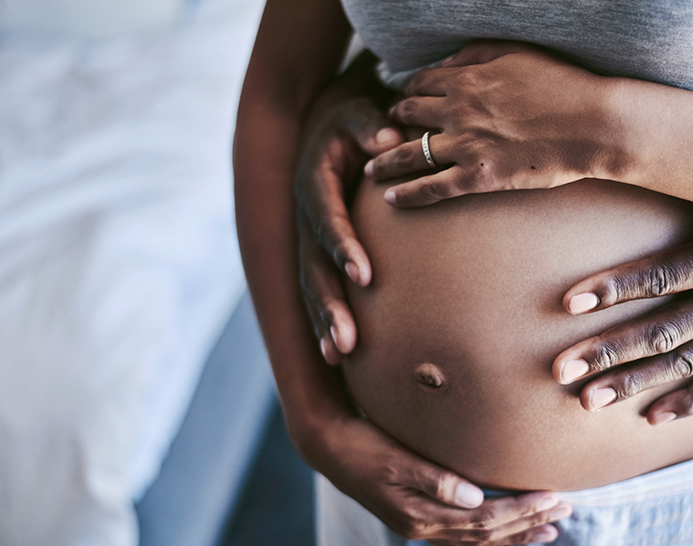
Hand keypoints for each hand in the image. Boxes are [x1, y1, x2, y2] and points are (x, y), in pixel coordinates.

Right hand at [295, 54, 403, 363]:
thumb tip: (386, 138)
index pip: (327, 218)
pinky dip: (324, 318)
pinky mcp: (316, 249)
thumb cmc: (353, 117)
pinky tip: (336, 355)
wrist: (327, 121)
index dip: (342, 246)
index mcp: (315, 182)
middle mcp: (306, 215)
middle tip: (349, 340)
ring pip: (312, 284)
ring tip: (340, 355)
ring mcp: (307, 236)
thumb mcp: (359, 110)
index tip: (365, 276)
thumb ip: (370, 123)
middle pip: (313, 265)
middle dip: (330, 303)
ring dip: (324, 320)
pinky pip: (318, 287)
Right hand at [304, 416, 570, 544]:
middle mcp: (423, 527)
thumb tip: (475, 498)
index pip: (481, 522)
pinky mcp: (420, 516)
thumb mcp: (393, 458)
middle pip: (486, 535)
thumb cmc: (361, 445)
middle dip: (527, 523)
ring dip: (516, 534)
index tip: (551, 497)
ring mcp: (422, 525)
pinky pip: (465, 535)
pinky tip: (511, 528)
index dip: (519, 513)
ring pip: (478, 539)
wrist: (328, 446)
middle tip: (565, 508)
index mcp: (418, 515)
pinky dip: (493, 534)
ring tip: (552, 526)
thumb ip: (433, 479)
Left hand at [366, 40, 627, 206]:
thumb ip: (478, 53)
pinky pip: (432, 188)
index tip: (402, 99)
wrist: (592, 125)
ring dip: (386, 160)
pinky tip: (390, 200)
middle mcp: (459, 110)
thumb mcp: (519, 54)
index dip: (408, 91)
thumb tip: (446, 62)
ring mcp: (466, 145)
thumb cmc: (564, 86)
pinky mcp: (478, 177)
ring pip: (412, 152)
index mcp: (468, 78)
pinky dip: (407, 194)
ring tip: (372, 168)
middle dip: (392, 121)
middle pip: (409, 115)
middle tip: (383, 131)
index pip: (422, 83)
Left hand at [551, 216, 692, 423]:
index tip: (567, 303)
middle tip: (562, 368)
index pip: (662, 277)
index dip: (614, 289)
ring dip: (635, 383)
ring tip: (588, 401)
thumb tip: (625, 184)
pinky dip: (689, 402)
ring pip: (686, 362)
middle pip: (664, 330)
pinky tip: (650, 419)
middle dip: (609, 351)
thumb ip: (687, 212)